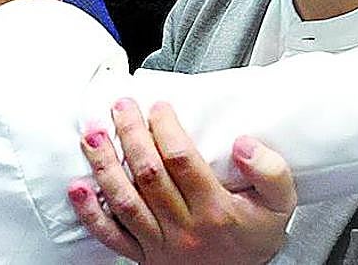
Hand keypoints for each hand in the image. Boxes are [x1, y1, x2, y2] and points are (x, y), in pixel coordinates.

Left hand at [68, 99, 294, 263]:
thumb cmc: (255, 236)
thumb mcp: (280, 205)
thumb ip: (270, 171)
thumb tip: (244, 144)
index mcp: (216, 210)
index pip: (183, 160)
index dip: (167, 128)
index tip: (159, 107)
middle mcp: (185, 227)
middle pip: (149, 174)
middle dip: (130, 134)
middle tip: (121, 107)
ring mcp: (160, 243)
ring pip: (125, 201)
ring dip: (104, 165)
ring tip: (92, 135)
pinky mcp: (142, 255)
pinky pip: (111, 235)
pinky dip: (90, 212)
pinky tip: (77, 188)